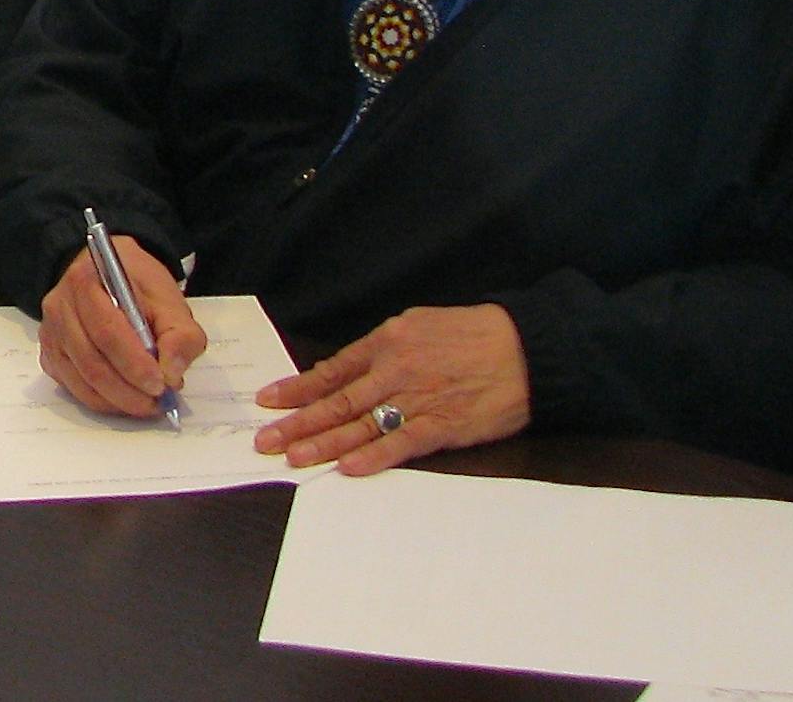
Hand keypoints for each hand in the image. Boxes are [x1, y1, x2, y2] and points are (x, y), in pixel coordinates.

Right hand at [38, 240, 206, 418]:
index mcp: (86, 282)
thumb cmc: (137, 287)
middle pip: (91, 362)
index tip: (161, 384)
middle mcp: (59, 307)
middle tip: (158, 402)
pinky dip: (101, 401)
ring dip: (117, 401)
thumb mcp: (169, 300)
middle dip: (128, 391)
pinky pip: (72, 387)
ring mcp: (51, 333)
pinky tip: (124, 398)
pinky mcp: (50, 355)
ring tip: (147, 403)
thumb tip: (171, 375)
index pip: (107, 332)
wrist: (108, 275)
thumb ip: (180, 335)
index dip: (134, 364)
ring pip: (81, 381)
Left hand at [253, 303, 531, 474]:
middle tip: (265, 440)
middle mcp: (394, 370)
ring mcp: (417, 399)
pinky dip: (373, 456)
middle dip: (297, 422)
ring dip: (323, 443)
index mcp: (386, 342)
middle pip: (336, 401)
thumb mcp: (419, 326)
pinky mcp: (443, 426)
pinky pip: (400, 443)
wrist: (527, 348)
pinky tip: (346, 467)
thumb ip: (380, 350)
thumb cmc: (473, 335)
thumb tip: (344, 372)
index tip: (269, 402)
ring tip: (292, 457)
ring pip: (360, 425)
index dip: (297, 389)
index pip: (331, 370)